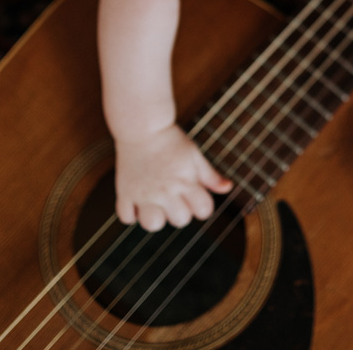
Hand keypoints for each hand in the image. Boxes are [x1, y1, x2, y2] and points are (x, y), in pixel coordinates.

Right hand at [113, 123, 232, 230]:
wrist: (142, 127)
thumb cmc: (172, 140)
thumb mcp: (194, 155)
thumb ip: (210, 175)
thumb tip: (228, 187)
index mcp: (185, 181)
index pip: (203, 211)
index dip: (203, 207)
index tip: (196, 197)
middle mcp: (165, 191)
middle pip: (180, 221)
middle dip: (181, 212)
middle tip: (175, 197)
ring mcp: (143, 193)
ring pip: (152, 225)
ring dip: (156, 218)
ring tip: (156, 204)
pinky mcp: (125, 192)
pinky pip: (126, 217)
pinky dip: (132, 215)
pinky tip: (138, 203)